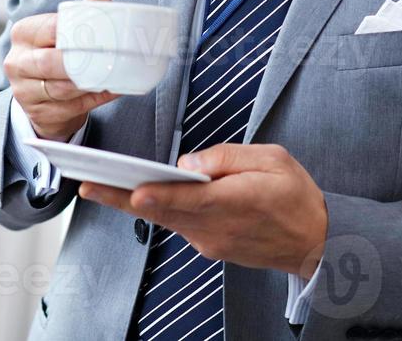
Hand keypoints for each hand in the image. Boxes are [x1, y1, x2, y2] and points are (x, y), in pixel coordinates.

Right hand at [4, 0, 120, 140]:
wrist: (40, 95)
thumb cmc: (56, 54)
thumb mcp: (62, 31)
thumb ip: (82, 12)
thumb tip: (100, 1)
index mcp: (23, 33)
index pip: (50, 28)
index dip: (76, 32)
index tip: (100, 35)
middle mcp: (17, 62)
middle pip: (49, 63)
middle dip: (79, 62)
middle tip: (108, 58)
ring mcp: (25, 91)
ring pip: (61, 88)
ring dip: (90, 82)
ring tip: (114, 74)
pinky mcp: (39, 113)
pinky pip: (72, 107)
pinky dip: (96, 98)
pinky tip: (112, 90)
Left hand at [78, 143, 327, 276]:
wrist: (314, 242)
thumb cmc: (295, 195)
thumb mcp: (273, 159)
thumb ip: (229, 157)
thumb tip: (189, 161)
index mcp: (234, 202)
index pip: (189, 199)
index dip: (159, 195)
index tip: (134, 190)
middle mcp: (216, 227)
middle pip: (162, 211)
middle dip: (122, 198)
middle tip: (87, 185)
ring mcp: (210, 240)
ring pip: (164, 219)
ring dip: (133, 203)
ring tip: (99, 185)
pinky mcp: (209, 245)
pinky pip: (177, 224)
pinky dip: (158, 209)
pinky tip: (140, 193)